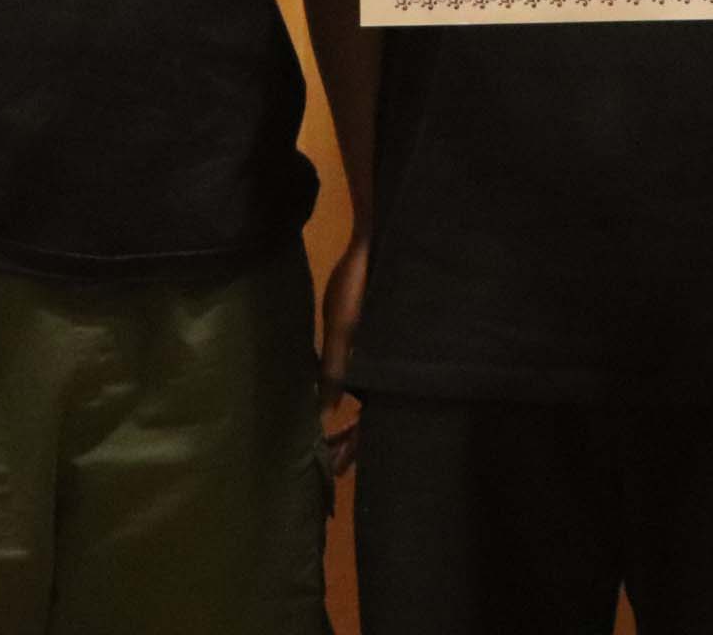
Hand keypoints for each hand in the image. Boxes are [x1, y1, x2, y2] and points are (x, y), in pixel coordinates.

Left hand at [317, 233, 367, 478]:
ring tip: (329, 437)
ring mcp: (384, 357)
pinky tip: (333, 394)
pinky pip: (368, 378)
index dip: (353, 448)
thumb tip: (323, 414)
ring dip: (352, 419)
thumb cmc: (361, 287)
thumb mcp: (342, 331)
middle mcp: (389, 371)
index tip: (335, 470)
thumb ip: (333, 373)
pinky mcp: (378, 341)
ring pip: (371, 400)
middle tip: (331, 463)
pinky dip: (351, 392)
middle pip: (374, 418)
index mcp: (385, 374)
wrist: (382, 243)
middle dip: (353, 440)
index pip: (371, 425)